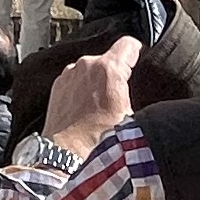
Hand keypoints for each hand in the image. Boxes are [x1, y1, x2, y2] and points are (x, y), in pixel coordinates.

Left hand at [45, 38, 139, 157]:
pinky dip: (82, 89)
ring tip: (101, 107)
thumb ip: (134, 96)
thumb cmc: (99, 141)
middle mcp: (86, 65)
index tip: (138, 59)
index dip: (137, 51)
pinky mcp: (58, 85)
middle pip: (109, 58)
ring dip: (97, 82)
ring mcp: (69, 73)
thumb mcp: (131, 118)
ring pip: (91, 69)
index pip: (129, 44)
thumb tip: (142, 94)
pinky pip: (76, 79)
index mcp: (109, 69)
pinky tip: (86, 109)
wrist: (67, 155)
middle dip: (116, 73)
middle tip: (120, 95)